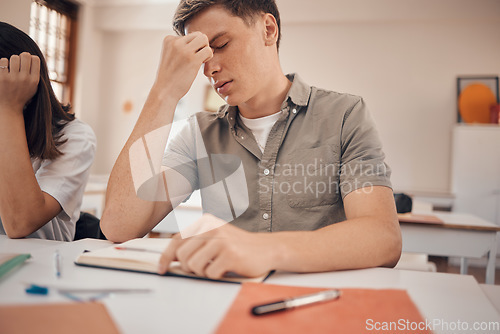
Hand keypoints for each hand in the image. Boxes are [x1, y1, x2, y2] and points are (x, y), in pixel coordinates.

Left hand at [0, 53, 39, 112]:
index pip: (35, 59)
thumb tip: (32, 58)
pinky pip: (3, 61)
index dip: (30, 58)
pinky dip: (4, 63)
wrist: (9, 107)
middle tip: (19, 62)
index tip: (27, 62)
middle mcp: (25, 79)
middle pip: (25, 55)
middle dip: (21, 57)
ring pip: (14, 57)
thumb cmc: (22, 96)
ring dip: (12, 60)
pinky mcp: (2, 78)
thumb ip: (34, 75)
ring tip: (11, 67)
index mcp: (34, 80)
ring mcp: (13, 78)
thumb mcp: (33, 88)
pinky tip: (5, 70)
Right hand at [153, 32, 212, 100]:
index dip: (193, 47)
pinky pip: (208, 50)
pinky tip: (201, 65)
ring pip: (204, 39)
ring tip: (199, 61)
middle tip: (197, 58)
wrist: (165, 91)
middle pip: (199, 35)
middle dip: (201, 46)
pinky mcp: (192, 59)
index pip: (189, 35)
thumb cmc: (170, 76)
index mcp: (169, 39)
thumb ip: (181, 46)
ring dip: (205, 50)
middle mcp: (175, 42)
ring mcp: (184, 50)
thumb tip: (201, 39)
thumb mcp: (171, 56)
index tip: (186, 58)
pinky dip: (208, 57)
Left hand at [158, 214, 275, 278]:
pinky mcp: (230, 255)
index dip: (166, 257)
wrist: (267, 248)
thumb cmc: (238, 246)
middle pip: (183, 255)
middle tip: (202, 268)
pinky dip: (216, 276)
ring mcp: (221, 241)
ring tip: (215, 268)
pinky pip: (210, 273)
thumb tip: (171, 258)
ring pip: (194, 265)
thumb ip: (195, 243)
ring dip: (202, 272)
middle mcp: (212, 228)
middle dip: (189, 267)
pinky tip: (226, 269)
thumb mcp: (215, 237)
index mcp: (205, 222)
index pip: (177, 239)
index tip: (162, 269)